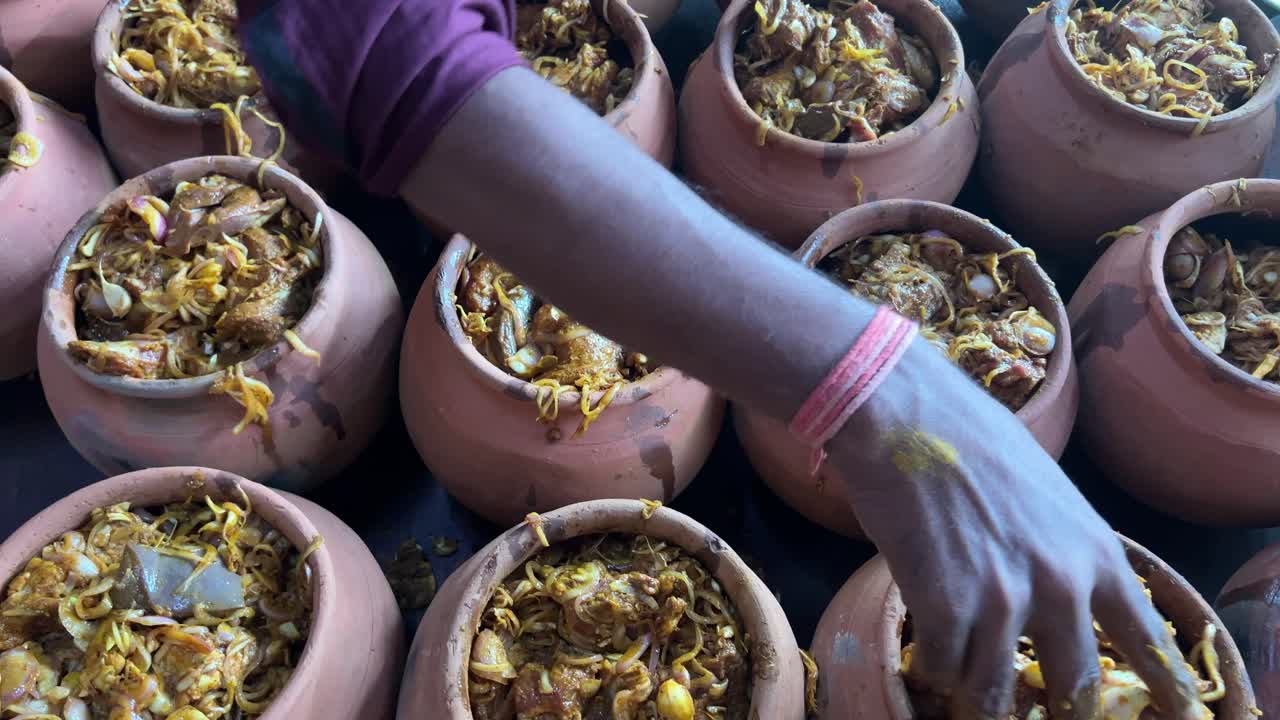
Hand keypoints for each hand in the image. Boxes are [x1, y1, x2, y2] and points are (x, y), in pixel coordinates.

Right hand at [828, 339, 1204, 719]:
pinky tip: (926, 641)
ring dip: (974, 685)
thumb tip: (1055, 590)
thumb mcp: (1048, 493)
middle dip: (1057, 708)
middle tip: (1033, 710)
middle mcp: (1061, 586)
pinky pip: (942, 669)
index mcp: (1096, 553)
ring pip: (995, 690)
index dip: (1163, 687)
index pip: (1147, 639)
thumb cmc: (971, 438)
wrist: (908, 414)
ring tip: (959, 666)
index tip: (1177, 716)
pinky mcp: (945, 607)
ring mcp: (1003, 601)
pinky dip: (932, 664)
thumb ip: (1062, 548)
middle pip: (1074, 686)